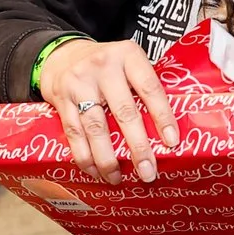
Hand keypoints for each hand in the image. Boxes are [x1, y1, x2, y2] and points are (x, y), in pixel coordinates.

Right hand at [37, 37, 179, 184]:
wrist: (62, 55)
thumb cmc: (106, 65)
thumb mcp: (128, 61)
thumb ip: (143, 86)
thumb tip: (167, 131)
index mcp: (128, 56)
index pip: (150, 88)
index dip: (162, 116)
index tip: (172, 142)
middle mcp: (104, 67)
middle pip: (124, 112)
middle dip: (137, 147)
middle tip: (148, 172)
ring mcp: (80, 83)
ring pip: (96, 127)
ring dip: (107, 159)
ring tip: (117, 179)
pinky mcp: (61, 100)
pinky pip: (74, 133)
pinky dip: (85, 157)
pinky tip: (95, 172)